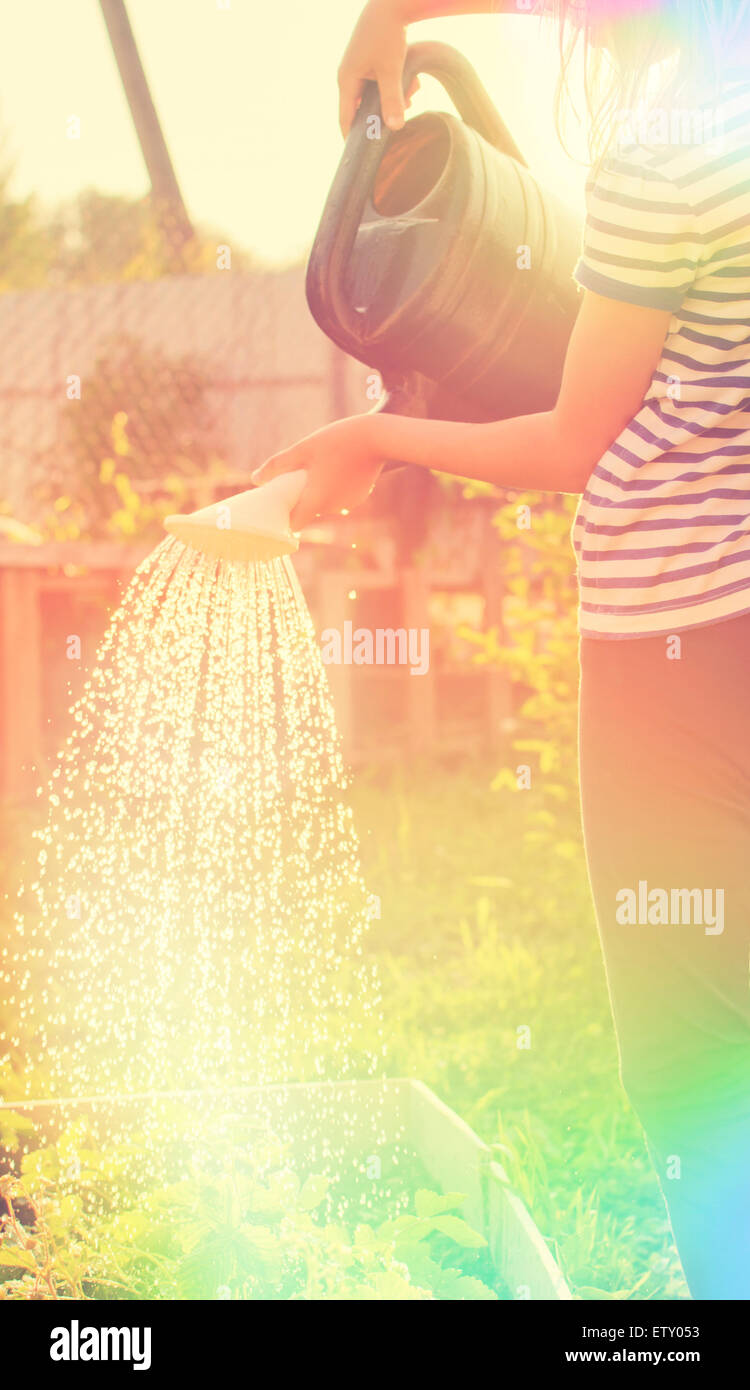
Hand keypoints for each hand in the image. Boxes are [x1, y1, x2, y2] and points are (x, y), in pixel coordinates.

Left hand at [251, 415, 385, 530]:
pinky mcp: (360, 496)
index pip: (294, 524)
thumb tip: (255, 479)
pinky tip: (336, 467)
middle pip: (309, 511)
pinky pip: (340, 497)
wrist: (379, 437)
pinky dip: (335, 487)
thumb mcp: (303, 449)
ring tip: (317, 468)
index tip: (277, 508)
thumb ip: (278, 466)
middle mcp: (333, 508)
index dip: (284, 518)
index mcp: (316, 500)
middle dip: (300, 498)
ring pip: (325, 503)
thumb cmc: (338, 441)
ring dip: (318, 491)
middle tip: (294, 478)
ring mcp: (348, 504)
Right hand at [338, 0, 419, 135]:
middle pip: (364, 108)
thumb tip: (395, 127)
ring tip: (412, 92)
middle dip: (384, 113)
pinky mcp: (370, 61)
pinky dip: (395, 84)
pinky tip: (411, 82)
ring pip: (376, 95)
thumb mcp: (391, 70)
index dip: (353, 138)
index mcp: (347, 80)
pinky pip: (381, 82)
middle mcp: (349, 75)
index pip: (345, 118)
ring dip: (394, 97)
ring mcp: (359, 67)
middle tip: (404, 112)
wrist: (390, 3)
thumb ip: (393, 100)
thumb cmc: (387, 34)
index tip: (361, 155)